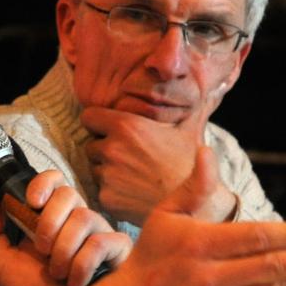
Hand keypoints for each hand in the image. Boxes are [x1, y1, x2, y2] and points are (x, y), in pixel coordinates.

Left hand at [0, 170, 132, 285]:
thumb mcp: (1, 264)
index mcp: (53, 218)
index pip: (55, 181)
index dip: (44, 183)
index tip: (31, 201)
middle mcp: (79, 221)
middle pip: (69, 193)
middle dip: (48, 222)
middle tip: (41, 249)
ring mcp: (100, 235)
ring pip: (85, 217)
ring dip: (63, 250)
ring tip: (57, 274)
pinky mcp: (119, 252)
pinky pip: (103, 242)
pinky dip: (83, 264)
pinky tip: (76, 282)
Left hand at [81, 105, 235, 223]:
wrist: (192, 203)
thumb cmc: (190, 163)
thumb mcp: (187, 127)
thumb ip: (178, 104)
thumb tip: (197, 82)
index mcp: (126, 126)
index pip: (88, 117)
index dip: (98, 122)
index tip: (108, 129)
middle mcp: (111, 149)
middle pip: (91, 144)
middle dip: (104, 149)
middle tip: (128, 156)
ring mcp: (106, 175)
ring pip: (94, 168)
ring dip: (107, 170)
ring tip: (133, 175)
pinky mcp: (106, 198)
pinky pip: (101, 190)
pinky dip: (112, 191)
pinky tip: (133, 191)